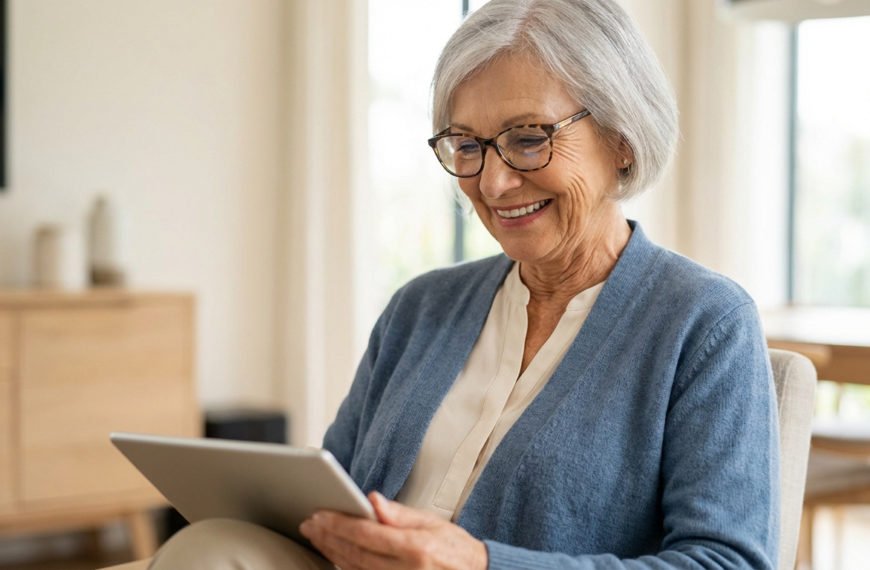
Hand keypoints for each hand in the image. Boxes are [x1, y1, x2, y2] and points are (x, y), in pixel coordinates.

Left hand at [299, 491, 487, 569]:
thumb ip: (399, 514)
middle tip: (309, 523)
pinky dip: (344, 566)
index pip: (365, 534)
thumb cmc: (455, 549)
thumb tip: (372, 500)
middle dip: (327, 537)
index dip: (338, 523)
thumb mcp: (432, 523)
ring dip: (331, 552)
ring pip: (353, 569)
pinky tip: (333, 554)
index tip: (319, 514)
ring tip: (315, 536)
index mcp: (414, 549)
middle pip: (354, 553)